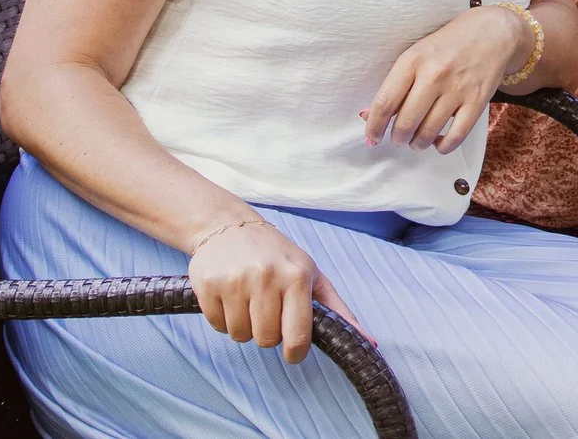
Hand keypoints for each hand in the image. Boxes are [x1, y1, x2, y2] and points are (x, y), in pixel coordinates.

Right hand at [189, 214, 362, 363]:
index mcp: (296, 276)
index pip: (297, 335)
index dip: (295, 352)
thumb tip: (369, 342)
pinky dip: (223, 318)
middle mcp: (266, 277)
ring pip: (240, 335)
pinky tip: (230, 295)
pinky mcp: (207, 284)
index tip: (293, 352)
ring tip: (248, 300)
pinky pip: (217, 325)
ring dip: (244, 326)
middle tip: (268, 310)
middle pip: (265, 340)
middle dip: (267, 333)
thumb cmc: (277, 255)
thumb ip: (338, 311)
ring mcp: (234, 280)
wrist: (229, 226)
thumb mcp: (312, 275)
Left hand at [361, 4, 530, 152]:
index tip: (372, 137)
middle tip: (398, 138)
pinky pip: (456, 136)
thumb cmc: (448, 44)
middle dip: (397, 139)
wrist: (491, 32)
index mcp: (413, 60)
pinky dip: (443, 146)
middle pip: (405, 123)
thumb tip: (369, 116)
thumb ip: (396, 84)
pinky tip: (438, 142)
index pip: (385, 102)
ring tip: (416, 141)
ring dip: (417, 144)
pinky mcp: (478, 100)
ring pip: (428, 133)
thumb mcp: (417, 54)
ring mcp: (458, 88)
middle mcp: (434, 74)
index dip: (374, 127)